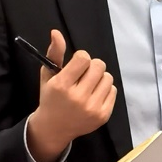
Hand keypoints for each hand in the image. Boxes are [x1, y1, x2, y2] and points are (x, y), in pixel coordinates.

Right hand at [26, 30, 114, 161]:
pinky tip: (94, 95)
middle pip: (99, 66)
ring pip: (108, 77)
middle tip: (84, 74)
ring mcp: (92, 107)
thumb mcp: (48, 76)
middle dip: (92, 66)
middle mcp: (78, 97)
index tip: (76, 65)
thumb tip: (57, 32)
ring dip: (99, 78)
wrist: (55, 128)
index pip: (83, 59)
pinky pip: (113, 90)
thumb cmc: (51, 98)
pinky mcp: (103, 115)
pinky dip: (105, 90)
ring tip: (89, 85)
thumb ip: (54, 54)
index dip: (81, 58)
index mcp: (62, 86)